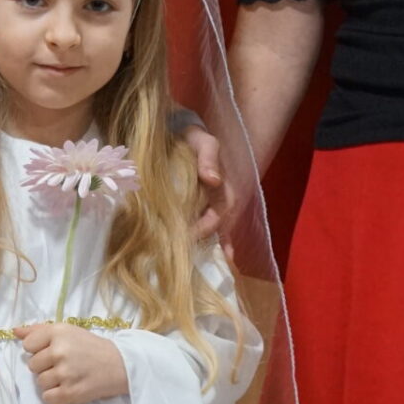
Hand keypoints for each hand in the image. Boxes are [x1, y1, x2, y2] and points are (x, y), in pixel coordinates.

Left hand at [16, 321, 129, 403]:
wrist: (120, 365)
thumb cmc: (91, 347)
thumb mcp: (68, 331)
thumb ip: (39, 330)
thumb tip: (14, 331)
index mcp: (58, 332)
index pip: (28, 345)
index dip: (39, 350)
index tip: (54, 351)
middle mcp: (59, 351)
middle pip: (32, 365)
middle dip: (45, 367)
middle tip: (64, 365)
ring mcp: (64, 373)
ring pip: (40, 382)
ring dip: (51, 382)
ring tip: (69, 376)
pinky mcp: (69, 392)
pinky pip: (47, 397)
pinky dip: (56, 396)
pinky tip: (69, 388)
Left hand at [181, 124, 230, 253]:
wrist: (180, 134)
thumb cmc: (194, 139)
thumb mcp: (204, 142)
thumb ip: (209, 157)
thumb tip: (213, 180)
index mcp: (224, 191)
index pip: (217, 218)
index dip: (204, 230)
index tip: (186, 237)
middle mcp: (219, 204)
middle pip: (216, 233)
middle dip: (205, 248)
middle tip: (187, 264)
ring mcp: (208, 208)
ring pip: (210, 235)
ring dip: (203, 250)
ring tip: (190, 270)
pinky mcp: (197, 209)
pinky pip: (201, 230)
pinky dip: (201, 245)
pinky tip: (194, 262)